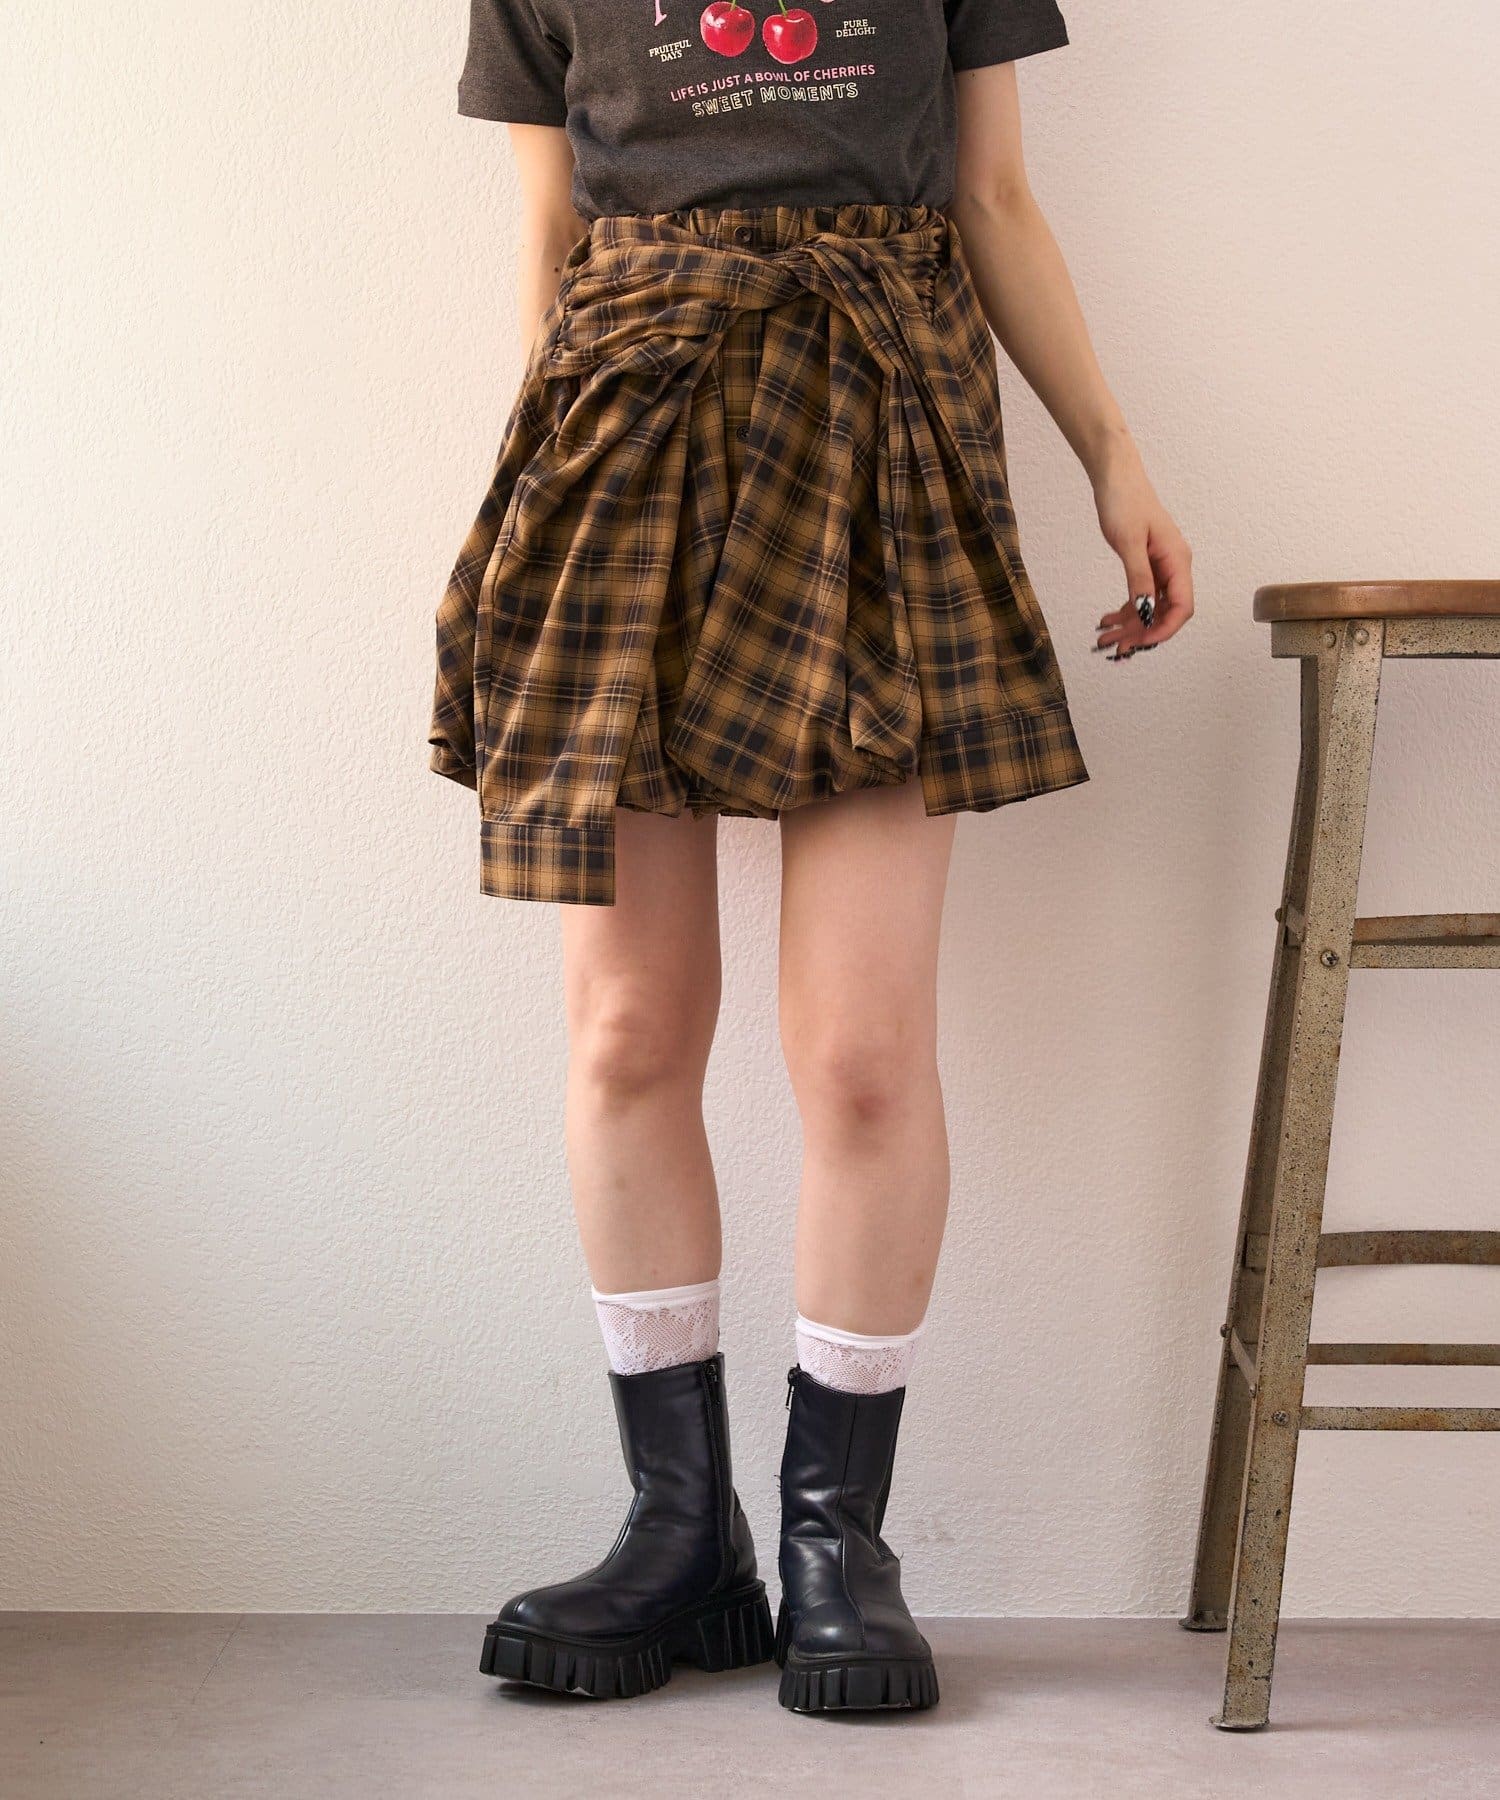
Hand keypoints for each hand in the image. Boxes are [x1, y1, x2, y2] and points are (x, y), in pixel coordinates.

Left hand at [1089, 440, 1193, 661]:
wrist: (1115, 477)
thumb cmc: (1124, 501)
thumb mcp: (1129, 542)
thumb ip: (1138, 577)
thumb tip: (1145, 610)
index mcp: (1177, 560)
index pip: (1182, 607)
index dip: (1163, 630)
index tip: (1140, 643)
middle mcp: (1174, 566)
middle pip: (1165, 612)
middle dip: (1142, 632)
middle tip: (1114, 647)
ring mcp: (1161, 566)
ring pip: (1151, 607)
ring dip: (1131, 625)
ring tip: (1105, 638)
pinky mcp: (1147, 564)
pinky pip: (1141, 595)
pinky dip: (1126, 610)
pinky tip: (1108, 619)